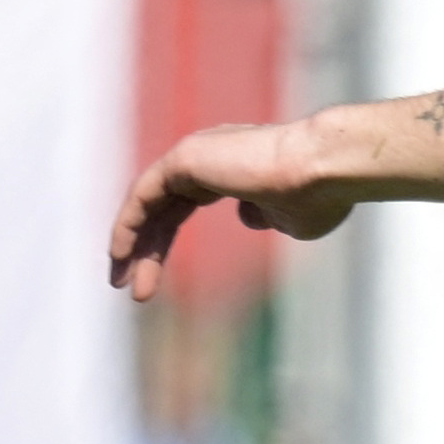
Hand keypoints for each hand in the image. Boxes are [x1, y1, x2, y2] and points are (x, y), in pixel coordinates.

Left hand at [111, 120, 360, 296]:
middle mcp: (209, 155)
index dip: (163, 244)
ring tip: (122, 284)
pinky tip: (120, 254)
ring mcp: (195, 153)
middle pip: (162, 209)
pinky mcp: (185, 157)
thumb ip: (265, 217)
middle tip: (134, 290)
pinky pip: (144, 194)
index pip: (182, 207)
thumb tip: (248, 217)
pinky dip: (128, 223)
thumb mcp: (290, 219)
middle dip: (146, 251)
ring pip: (149, 203)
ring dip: (133, 244)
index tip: (152, 283)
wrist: (323, 171)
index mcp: (230, 167)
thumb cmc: (317, 196)